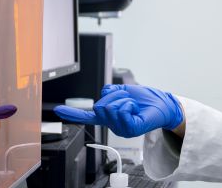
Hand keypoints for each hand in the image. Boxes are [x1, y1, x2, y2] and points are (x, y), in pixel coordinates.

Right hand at [54, 84, 183, 137]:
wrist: (163, 105)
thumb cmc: (145, 99)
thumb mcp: (123, 91)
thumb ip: (110, 92)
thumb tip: (104, 92)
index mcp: (109, 116)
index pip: (88, 116)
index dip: (72, 114)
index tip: (57, 111)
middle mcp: (113, 124)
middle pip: (100, 104)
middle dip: (114, 96)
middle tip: (127, 99)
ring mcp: (121, 129)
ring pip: (110, 107)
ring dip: (123, 99)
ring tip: (133, 104)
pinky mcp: (131, 129)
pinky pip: (121, 111)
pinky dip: (128, 104)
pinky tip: (135, 109)